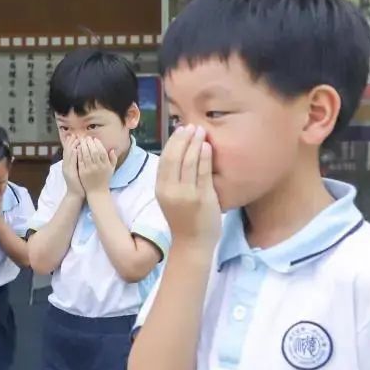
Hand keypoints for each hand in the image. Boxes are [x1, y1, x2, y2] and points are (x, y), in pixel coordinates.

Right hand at [61, 135, 84, 197]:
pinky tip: (75, 149)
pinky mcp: (70, 172)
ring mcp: (67, 169)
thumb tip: (82, 153)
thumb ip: (80, 162)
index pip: (69, 151)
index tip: (75, 135)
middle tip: (75, 134)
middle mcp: (66, 165)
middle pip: (67, 151)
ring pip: (68, 155)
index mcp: (68, 164)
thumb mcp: (79, 170)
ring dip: (71, 146)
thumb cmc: (80, 182)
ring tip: (75, 138)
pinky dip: (72, 155)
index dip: (71, 143)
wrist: (76, 194)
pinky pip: (71, 162)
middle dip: (71, 142)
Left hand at [76, 137, 116, 194]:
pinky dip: (79, 154)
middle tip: (86, 137)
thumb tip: (112, 149)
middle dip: (89, 143)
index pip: (102, 151)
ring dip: (83, 146)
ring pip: (86, 155)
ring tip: (81, 140)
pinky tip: (77, 148)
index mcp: (106, 165)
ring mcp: (90, 169)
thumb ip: (113, 159)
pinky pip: (80, 161)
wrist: (97, 192)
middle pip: (93, 152)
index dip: (97, 144)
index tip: (94, 139)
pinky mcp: (82, 172)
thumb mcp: (111, 169)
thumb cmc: (105, 179)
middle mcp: (98, 167)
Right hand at [157, 125, 221, 250]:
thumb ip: (173, 180)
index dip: (172, 142)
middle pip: (174, 157)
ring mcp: (186, 194)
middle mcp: (170, 190)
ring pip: (188, 162)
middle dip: (183, 139)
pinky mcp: (202, 198)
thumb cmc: (184, 220)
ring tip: (201, 131)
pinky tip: (207, 146)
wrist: (192, 244)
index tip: (180, 131)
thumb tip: (180, 156)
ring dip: (195, 143)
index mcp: (161, 189)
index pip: (164, 160)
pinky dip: (204, 157)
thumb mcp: (171, 198)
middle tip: (191, 126)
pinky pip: (202, 173)